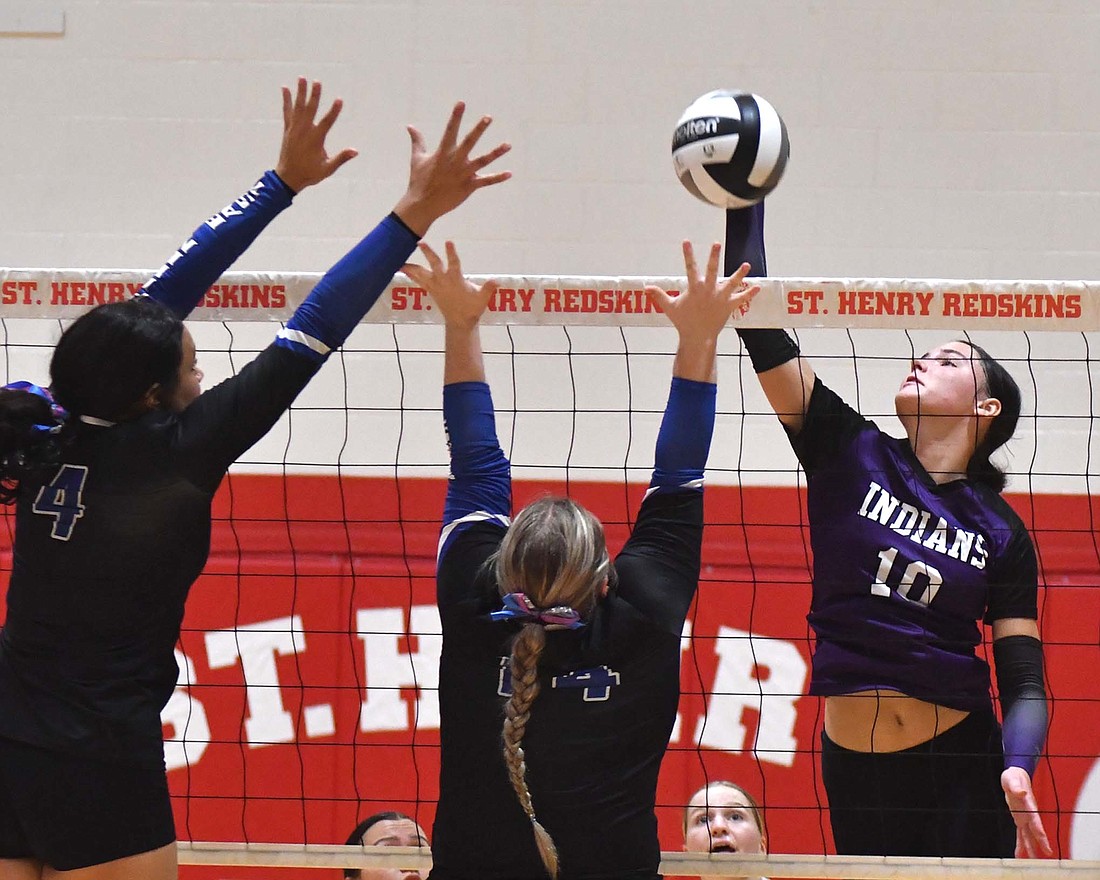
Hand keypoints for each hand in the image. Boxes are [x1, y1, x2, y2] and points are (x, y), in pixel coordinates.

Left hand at [274, 77, 357, 192]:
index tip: (339, 100)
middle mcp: (304, 131)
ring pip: (298, 107)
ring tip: (302, 78)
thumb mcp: (327, 169)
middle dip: (314, 95)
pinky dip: (286, 100)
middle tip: (317, 81)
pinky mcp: (288, 129)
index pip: (327, 122)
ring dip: (300, 92)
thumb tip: (355, 151)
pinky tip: (285, 88)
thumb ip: (341, 158)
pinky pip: (287, 111)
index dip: (334, 111)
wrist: (288, 178)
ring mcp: (294, 129)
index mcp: (315, 140)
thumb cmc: (310, 174)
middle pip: (310, 109)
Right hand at [393, 102, 510, 235]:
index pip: (450, 130)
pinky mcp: (469, 187)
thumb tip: (409, 126)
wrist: (423, 205)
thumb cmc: (419, 181)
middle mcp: (455, 161)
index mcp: (443, 153)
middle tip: (488, 117)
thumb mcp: (417, 159)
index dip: (455, 116)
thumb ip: (417, 141)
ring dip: (496, 153)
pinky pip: (486, 181)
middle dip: (479, 129)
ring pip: (483, 161)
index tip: (461, 103)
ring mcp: (464, 174)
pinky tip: (510, 173)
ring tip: (508, 145)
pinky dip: (498, 178)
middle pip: (469, 142)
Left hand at [403, 241, 496, 328]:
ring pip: (421, 273)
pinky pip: (418, 280)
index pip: (454, 263)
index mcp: (456, 280)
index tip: (448, 242)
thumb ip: (489, 288)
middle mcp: (443, 281)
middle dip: (428, 253)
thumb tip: (497, 281)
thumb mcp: (482, 299)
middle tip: (420, 243)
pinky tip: (403, 269)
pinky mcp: (430, 291)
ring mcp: (435, 286)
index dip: (451, 253)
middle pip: (434, 264)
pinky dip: (410, 274)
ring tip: (400, 260)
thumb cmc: (472, 309)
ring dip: (411, 266)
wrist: (460, 322)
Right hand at [645, 243, 759, 344]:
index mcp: (694, 289)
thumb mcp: (670, 307)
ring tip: (747, 265)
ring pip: (731, 283)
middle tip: (716, 244)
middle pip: (711, 271)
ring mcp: (720, 298)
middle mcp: (708, 291)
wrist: (697, 337)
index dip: (688, 254)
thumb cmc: (683, 321)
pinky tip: (758, 287)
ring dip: (739, 274)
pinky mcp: (728, 307)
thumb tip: (646, 287)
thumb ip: (659, 295)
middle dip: (714, 257)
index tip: (686, 241)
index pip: (689, 268)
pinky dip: (749, 293)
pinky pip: (741, 299)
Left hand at [1002, 767, 1053, 857]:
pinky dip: (1020, 844)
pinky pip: (1020, 833)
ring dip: (1030, 848)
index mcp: (1029, 805)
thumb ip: (1016, 786)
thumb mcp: (1012, 779)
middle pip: (1036, 830)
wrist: (1015, 777)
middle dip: (1041, 842)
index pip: (1035, 820)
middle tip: (1048, 854)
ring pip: (1028, 835)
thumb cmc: (1014, 777)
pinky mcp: (1019, 819)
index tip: (1044, 839)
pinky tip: (1019, 854)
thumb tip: (1021, 791)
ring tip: (1033, 860)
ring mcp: (1025, 817)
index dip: (1040, 830)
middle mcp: (1029, 813)